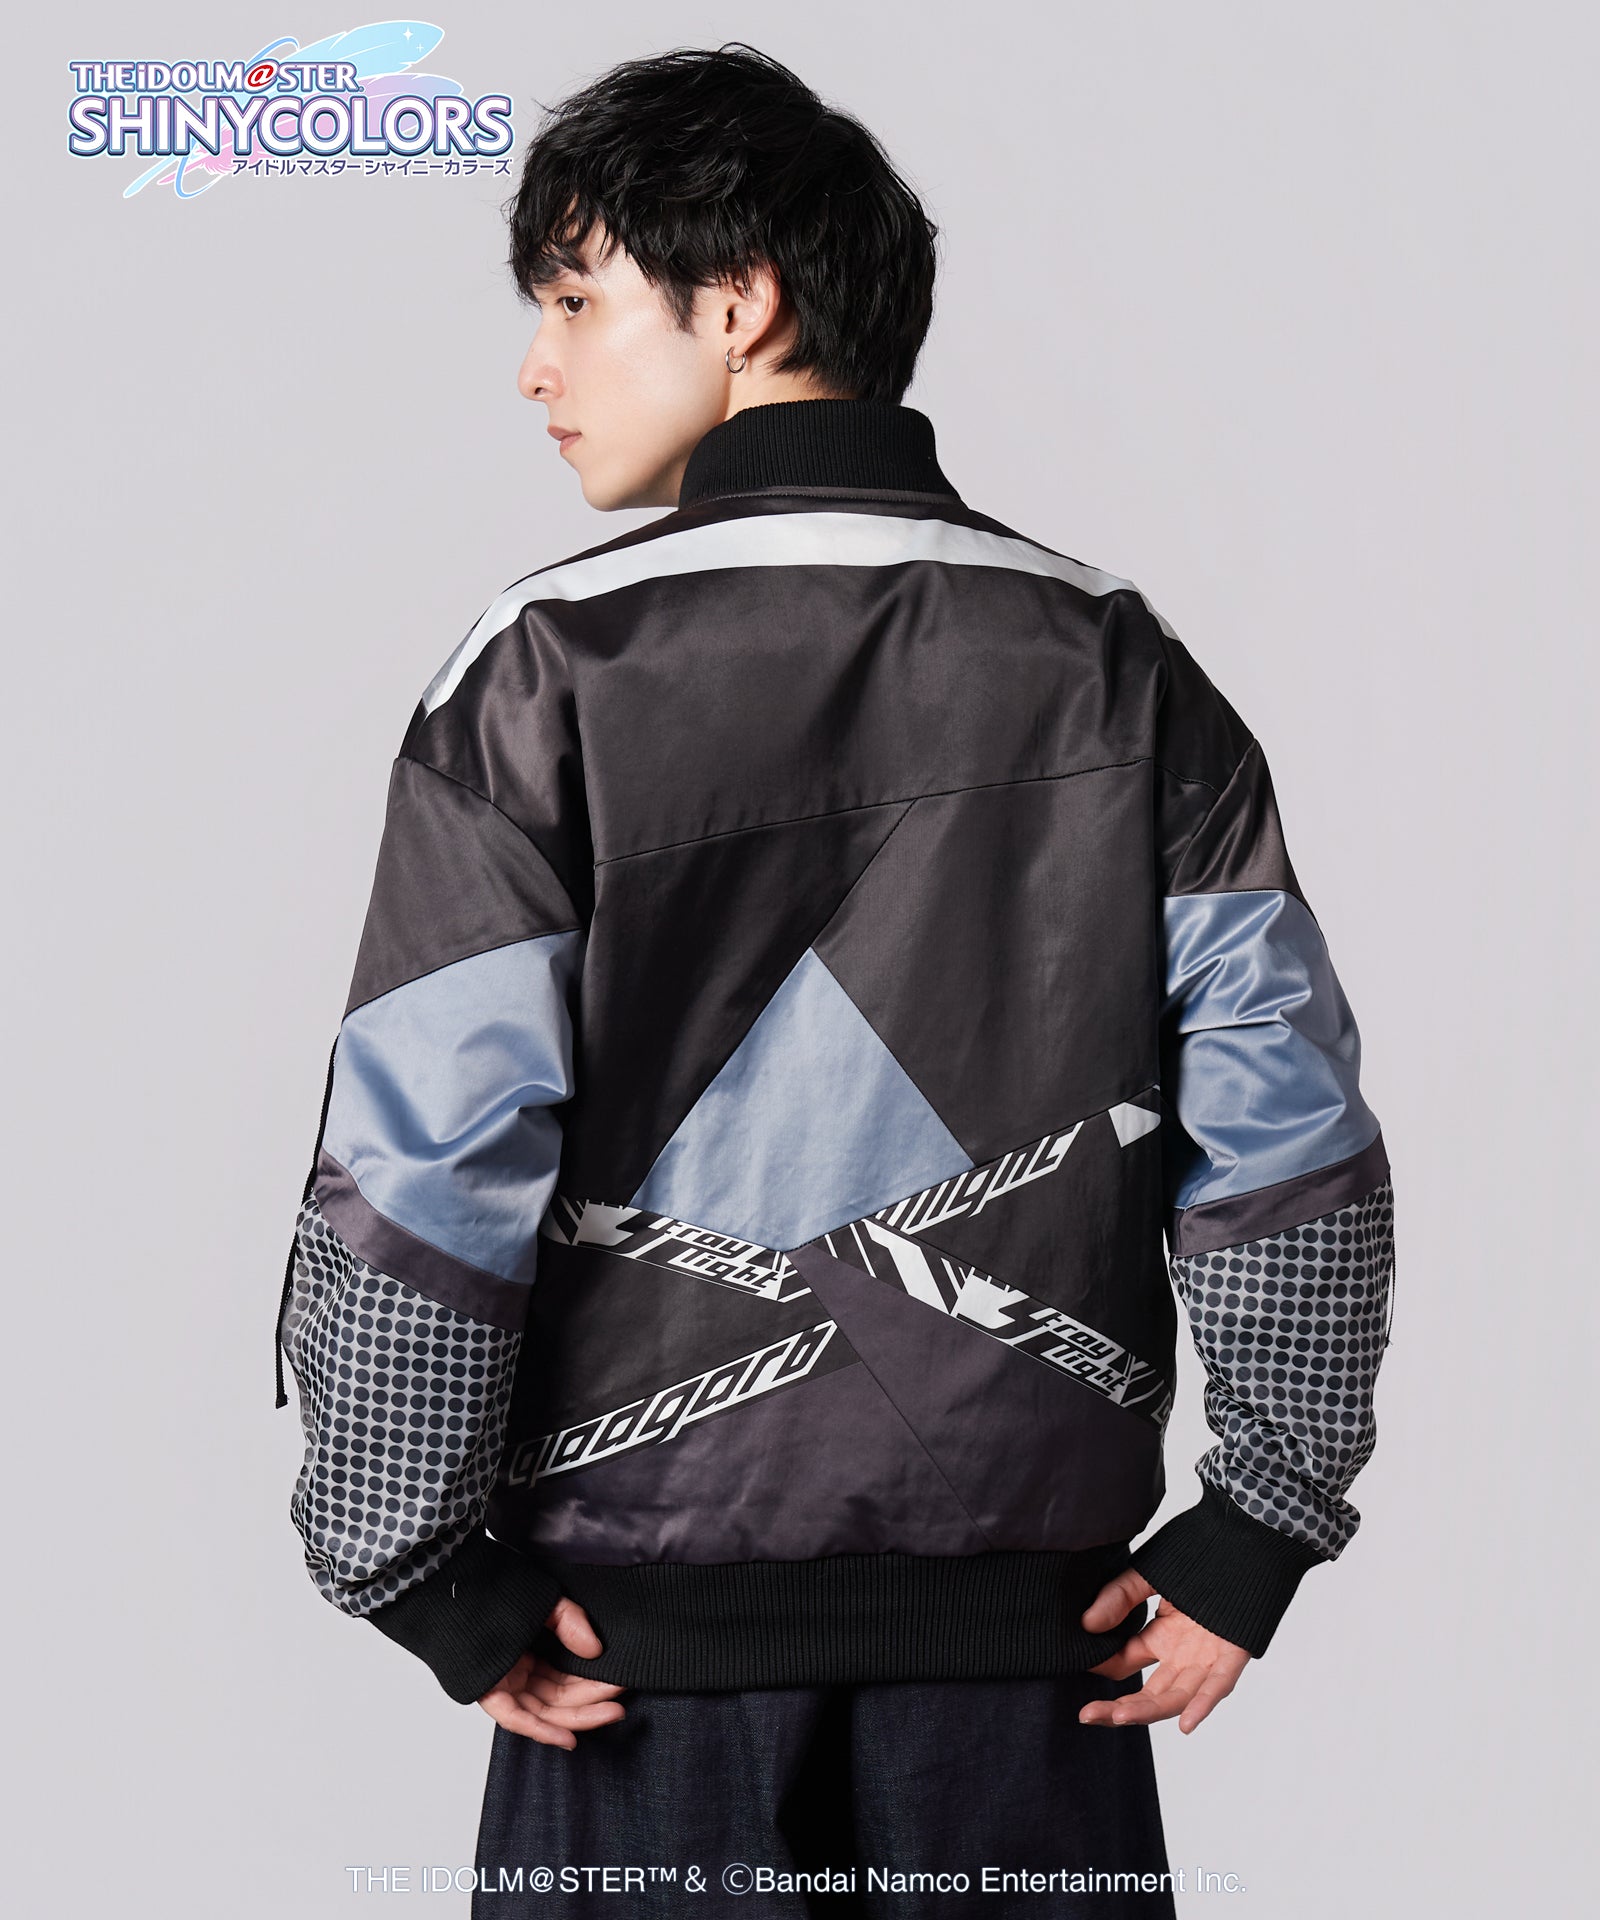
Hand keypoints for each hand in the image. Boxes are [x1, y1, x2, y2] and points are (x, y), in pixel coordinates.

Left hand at [476, 1595, 628, 1746]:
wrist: (454, 1584)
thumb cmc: (497, 1592)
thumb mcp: (544, 1602)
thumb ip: (570, 1622)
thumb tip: (595, 1649)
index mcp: (530, 1654)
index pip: (568, 1676)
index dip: (595, 1681)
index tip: (622, 1678)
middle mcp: (518, 1673)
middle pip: (560, 1697)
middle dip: (594, 1701)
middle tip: (622, 1698)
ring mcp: (504, 1686)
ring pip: (545, 1711)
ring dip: (580, 1717)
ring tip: (612, 1712)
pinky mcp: (489, 1694)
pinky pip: (517, 1719)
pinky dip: (543, 1730)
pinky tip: (569, 1738)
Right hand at [1077, 1567, 1251, 1733]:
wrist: (1248, 1537)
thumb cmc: (1200, 1553)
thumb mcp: (1149, 1573)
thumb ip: (1119, 1596)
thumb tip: (1086, 1624)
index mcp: (1162, 1637)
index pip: (1123, 1663)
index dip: (1100, 1665)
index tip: (1076, 1662)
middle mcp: (1182, 1656)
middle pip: (1148, 1694)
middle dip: (1117, 1709)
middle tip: (1086, 1715)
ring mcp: (1207, 1659)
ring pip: (1177, 1696)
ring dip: (1148, 1710)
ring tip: (1118, 1715)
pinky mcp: (1233, 1654)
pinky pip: (1218, 1685)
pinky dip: (1202, 1705)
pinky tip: (1186, 1723)